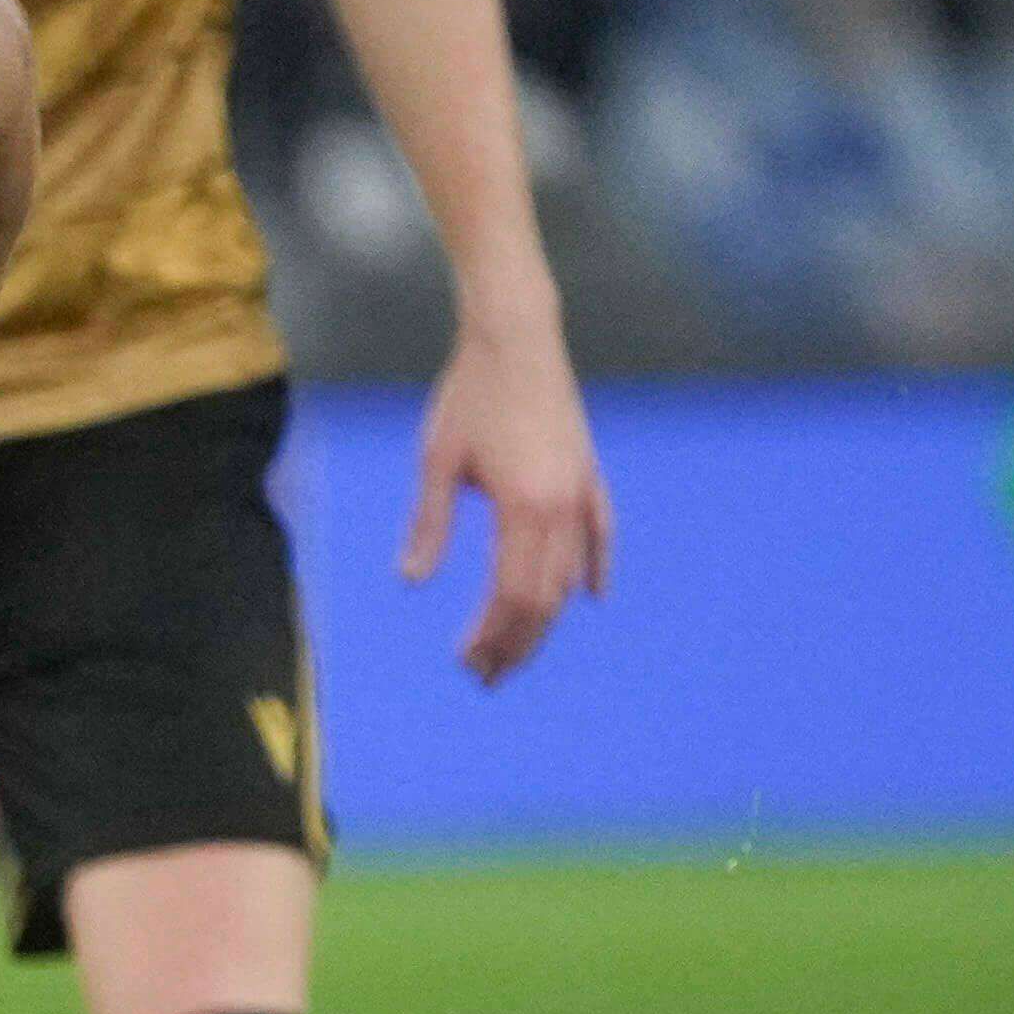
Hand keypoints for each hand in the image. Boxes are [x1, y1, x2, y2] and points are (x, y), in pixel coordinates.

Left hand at [405, 316, 611, 682]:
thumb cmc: (470, 394)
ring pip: (572, 575)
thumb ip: (430, 524)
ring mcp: (583, 491)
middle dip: (517, 641)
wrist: (516, 338)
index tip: (467, 661)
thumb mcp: (438, 461)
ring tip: (518, 648)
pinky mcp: (589, 474)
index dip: (493, 634)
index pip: (512, 593)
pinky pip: (601, 534)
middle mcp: (563, 507)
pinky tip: (592, 598)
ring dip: (546, 617)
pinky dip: (597, 568)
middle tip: (487, 675)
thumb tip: (412, 579)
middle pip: (545, 597)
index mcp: (525, 507)